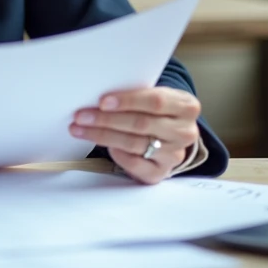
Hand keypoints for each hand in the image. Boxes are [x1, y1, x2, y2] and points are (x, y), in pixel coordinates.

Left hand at [70, 87, 200, 184]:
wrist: (169, 134)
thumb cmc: (155, 110)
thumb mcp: (154, 96)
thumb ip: (136, 95)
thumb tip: (100, 97)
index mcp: (186, 106)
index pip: (156, 101)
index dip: (127, 101)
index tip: (102, 101)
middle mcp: (185, 132)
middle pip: (141, 124)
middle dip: (106, 119)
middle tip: (81, 116)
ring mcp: (175, 154)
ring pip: (134, 143)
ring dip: (102, 135)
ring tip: (80, 129)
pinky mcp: (162, 172)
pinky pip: (135, 164)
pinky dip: (117, 153)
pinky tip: (104, 146)